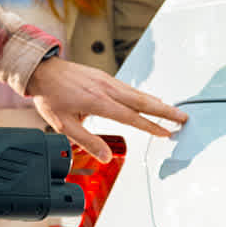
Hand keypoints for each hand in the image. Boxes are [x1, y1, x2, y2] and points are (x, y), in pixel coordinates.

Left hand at [26, 58, 187, 162]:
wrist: (42, 70)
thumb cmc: (50, 96)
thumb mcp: (63, 124)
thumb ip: (86, 141)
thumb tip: (106, 157)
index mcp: (97, 102)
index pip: (130, 116)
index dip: (150, 126)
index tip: (166, 133)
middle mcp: (105, 88)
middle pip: (141, 101)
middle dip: (164, 110)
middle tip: (183, 118)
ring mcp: (106, 80)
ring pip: (136, 93)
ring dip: (156, 102)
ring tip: (173, 111)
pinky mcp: (104, 76)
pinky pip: (128, 87)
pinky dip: (143, 95)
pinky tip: (149, 100)